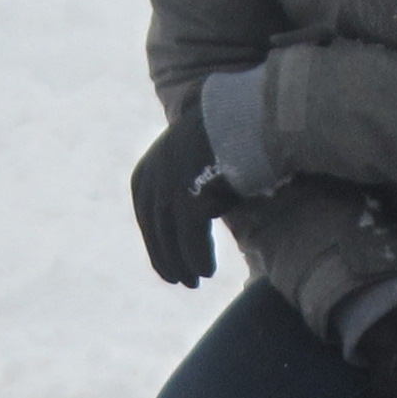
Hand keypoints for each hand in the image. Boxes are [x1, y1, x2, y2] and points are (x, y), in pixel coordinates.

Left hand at [130, 109, 239, 287]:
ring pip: (171, 240)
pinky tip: (206, 271)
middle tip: (182, 281)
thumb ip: (181, 182)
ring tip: (194, 281)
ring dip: (183, 264)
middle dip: (166, 259)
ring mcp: (169, 190)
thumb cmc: (229, 135)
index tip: (167, 264)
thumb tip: (188, 208)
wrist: (249, 116)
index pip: (147, 218)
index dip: (157, 244)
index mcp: (147, 171)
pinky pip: (191, 241)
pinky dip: (198, 259)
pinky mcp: (190, 201)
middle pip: (156, 232)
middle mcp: (152, 180)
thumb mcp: (191, 156)